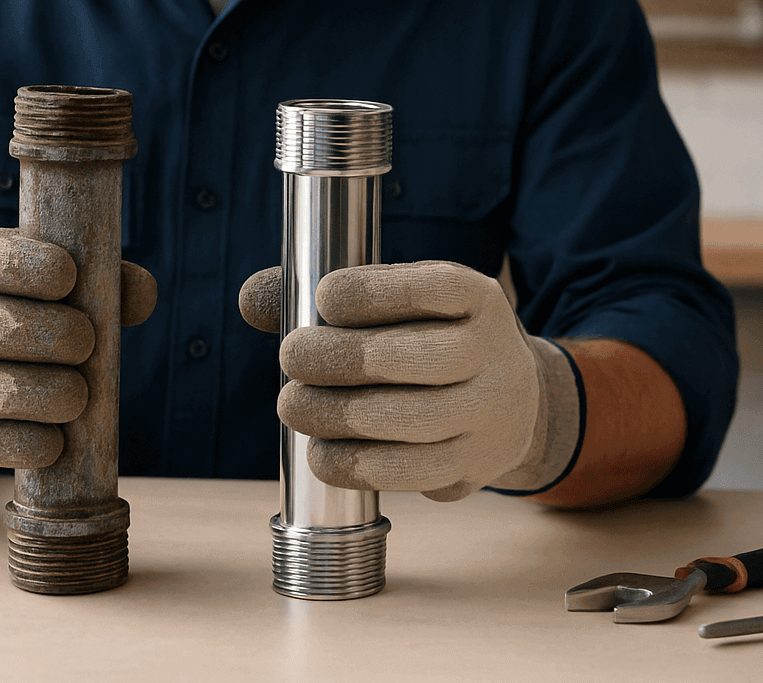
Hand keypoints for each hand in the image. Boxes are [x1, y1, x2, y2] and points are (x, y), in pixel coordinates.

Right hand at [0, 222, 155, 469]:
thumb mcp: (10, 277)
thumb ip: (78, 277)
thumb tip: (141, 293)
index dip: (12, 264)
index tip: (68, 276)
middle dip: (29, 333)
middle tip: (86, 343)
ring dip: (23, 395)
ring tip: (76, 397)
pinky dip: (8, 445)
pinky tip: (50, 443)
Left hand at [239, 261, 581, 500]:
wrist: (512, 399)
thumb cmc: (427, 338)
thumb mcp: (399, 301)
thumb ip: (327, 295)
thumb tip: (250, 300)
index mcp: (475, 297)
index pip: (431, 288)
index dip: (369, 293)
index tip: (322, 298)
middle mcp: (493, 352)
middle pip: (414, 359)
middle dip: (338, 359)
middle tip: (290, 358)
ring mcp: (489, 413)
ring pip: (411, 421)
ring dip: (337, 417)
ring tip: (292, 406)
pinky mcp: (474, 465)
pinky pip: (412, 473)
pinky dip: (356, 466)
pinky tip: (321, 454)